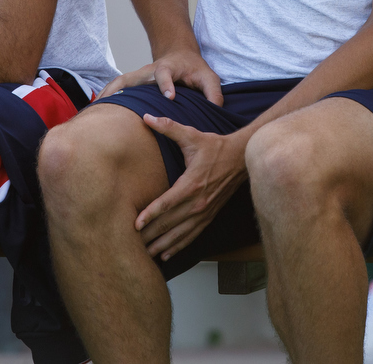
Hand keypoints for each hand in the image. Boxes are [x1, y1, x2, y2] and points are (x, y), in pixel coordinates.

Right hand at [95, 49, 223, 105]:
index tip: (168, 97)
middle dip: (120, 88)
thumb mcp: (209, 78)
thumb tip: (215, 111)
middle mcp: (149, 71)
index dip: (166, 85)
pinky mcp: (134, 82)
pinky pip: (117, 88)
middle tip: (110, 102)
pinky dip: (107, 96)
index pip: (165, 75)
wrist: (180, 54)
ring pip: (119, 82)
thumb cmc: (194, 69)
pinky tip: (96, 110)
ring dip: (107, 93)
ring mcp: (139, 76)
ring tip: (95, 109)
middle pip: (131, 77)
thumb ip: (214, 93)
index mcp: (168, 68)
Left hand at [134, 115, 247, 260]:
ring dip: (162, 245)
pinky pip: (191, 236)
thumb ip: (169, 127)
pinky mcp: (208, 216)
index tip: (135, 224)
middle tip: (131, 245)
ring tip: (145, 255)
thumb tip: (147, 117)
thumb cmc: (214, 146)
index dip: (151, 214)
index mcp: (192, 184)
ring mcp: (204, 212)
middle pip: (170, 223)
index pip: (167, 203)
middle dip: (150, 235)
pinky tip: (165, 255)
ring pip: (180, 234)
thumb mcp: (192, 135)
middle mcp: (198, 202)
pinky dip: (178, 247)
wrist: (241, 159)